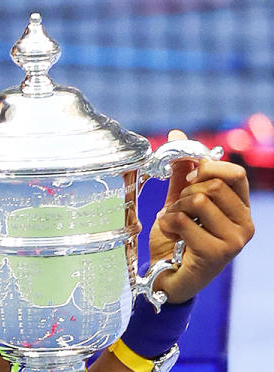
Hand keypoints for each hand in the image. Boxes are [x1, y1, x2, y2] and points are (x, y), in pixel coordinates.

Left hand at [149, 130, 254, 302]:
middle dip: (185, 193)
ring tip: (173, 224)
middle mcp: (245, 224)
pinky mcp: (218, 254)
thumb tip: (177, 134)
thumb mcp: (179, 201)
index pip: (235, 173)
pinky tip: (172, 237)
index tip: (189, 178)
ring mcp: (235, 241)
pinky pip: (184, 220)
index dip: (207, 168)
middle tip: (178, 210)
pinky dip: (168, 224)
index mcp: (240, 208)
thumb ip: (182, 172)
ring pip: (199, 200)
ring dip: (174, 209)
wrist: (166, 276)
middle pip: (213, 185)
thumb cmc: (176, 240)